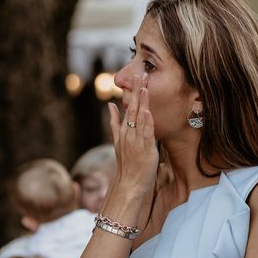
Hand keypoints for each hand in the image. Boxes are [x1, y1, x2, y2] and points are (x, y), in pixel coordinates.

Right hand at [109, 73, 158, 197]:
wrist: (128, 184)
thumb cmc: (127, 164)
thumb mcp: (118, 141)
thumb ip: (114, 122)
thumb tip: (110, 105)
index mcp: (123, 130)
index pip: (128, 106)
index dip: (133, 91)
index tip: (137, 76)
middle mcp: (127, 133)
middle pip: (133, 107)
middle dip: (137, 90)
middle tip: (141, 73)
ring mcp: (135, 140)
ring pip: (139, 117)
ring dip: (141, 101)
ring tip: (144, 86)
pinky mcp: (143, 149)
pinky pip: (145, 133)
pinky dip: (145, 122)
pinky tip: (147, 111)